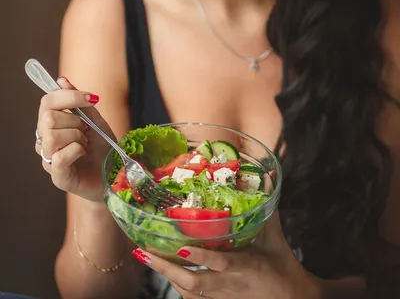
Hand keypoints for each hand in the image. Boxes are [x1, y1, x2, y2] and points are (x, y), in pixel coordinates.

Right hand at [35, 76, 115, 201]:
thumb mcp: (94, 119)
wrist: (115, 173)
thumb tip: (61, 79)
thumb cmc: (102, 146)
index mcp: (52, 125)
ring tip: (85, 143)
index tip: (91, 98)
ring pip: (51, 137)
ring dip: (76, 136)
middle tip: (87, 131)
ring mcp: (49, 160)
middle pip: (48, 118)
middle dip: (74, 120)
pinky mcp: (58, 177)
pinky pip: (59, 157)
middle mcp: (45, 141)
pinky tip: (84, 153)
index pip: (47, 102)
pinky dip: (76, 150)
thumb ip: (78, 101)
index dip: (68, 96)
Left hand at [132, 212, 321, 298]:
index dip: (200, 258)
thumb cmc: (284, 267)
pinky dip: (177, 286)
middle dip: (166, 269)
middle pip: (194, 284)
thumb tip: (269, 178)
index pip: (221, 263)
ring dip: (166, 276)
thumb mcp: (276, 238)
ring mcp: (224, 298)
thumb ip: (268, 209)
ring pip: (190, 294)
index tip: (180, 247)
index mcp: (247, 266)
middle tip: (144, 252)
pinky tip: (164, 272)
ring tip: (146, 256)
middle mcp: (231, 285)